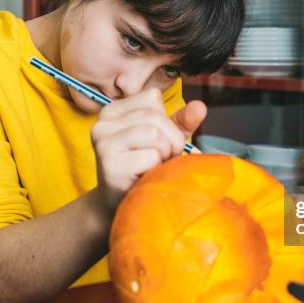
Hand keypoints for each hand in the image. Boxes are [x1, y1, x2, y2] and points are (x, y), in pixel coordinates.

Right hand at [91, 88, 206, 211]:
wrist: (121, 205)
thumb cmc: (143, 168)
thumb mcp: (164, 139)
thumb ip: (181, 122)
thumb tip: (200, 106)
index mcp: (114, 110)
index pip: (152, 97)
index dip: (166, 121)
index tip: (159, 141)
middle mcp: (103, 122)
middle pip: (155, 117)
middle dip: (170, 140)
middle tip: (162, 159)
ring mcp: (103, 142)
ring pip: (153, 134)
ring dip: (163, 154)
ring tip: (153, 167)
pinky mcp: (109, 164)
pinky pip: (150, 157)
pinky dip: (156, 169)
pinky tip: (145, 177)